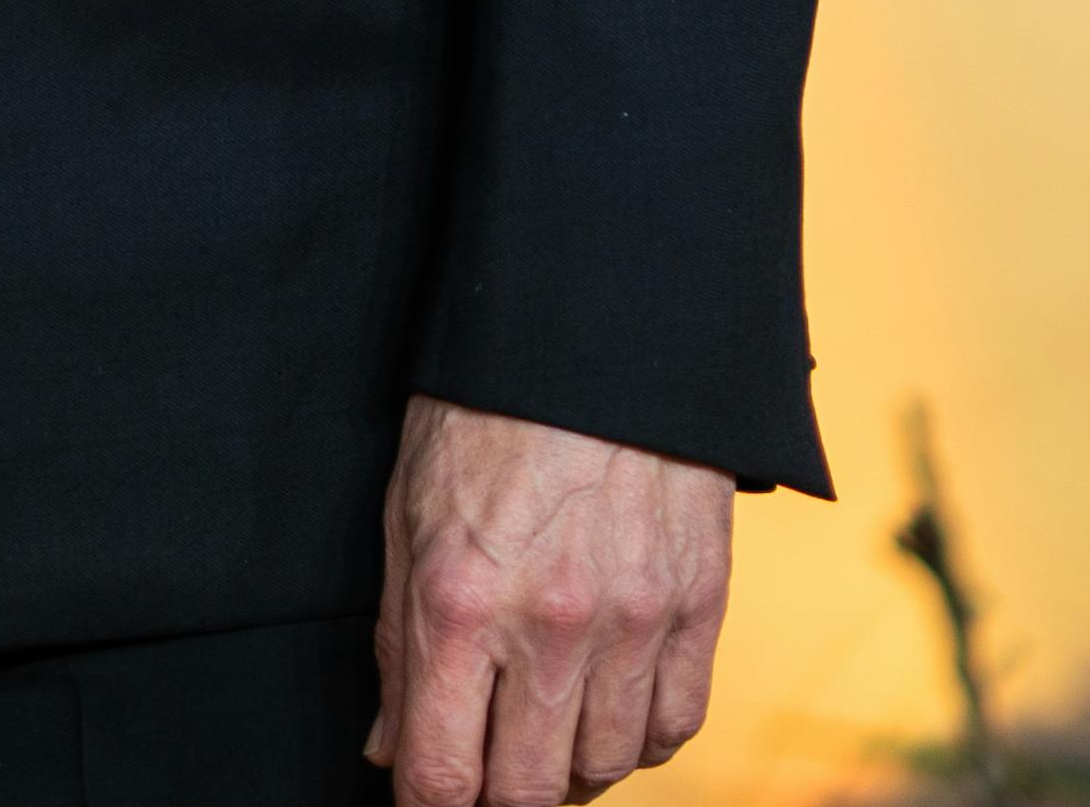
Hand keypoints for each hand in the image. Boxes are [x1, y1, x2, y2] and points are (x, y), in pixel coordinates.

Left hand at [367, 395, 729, 804]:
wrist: (598, 330)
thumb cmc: (487, 411)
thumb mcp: (407, 513)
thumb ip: (399, 643)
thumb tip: (390, 747)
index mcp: (460, 603)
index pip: (442, 775)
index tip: (427, 797)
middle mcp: (549, 627)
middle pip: (528, 793)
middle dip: (497, 800)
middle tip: (485, 770)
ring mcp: (633, 621)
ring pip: (606, 769)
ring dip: (570, 772)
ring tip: (546, 739)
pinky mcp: (699, 604)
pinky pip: (676, 724)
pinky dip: (641, 739)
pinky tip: (610, 714)